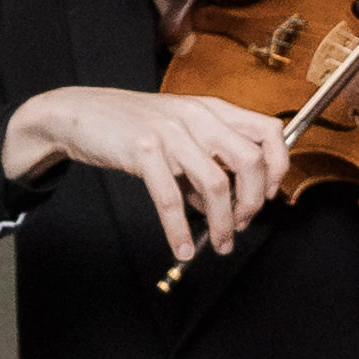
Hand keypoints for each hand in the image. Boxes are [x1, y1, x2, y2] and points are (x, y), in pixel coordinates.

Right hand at [4, 84, 295, 263]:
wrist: (81, 113)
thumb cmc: (132, 126)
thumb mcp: (178, 137)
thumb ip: (203, 167)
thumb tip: (222, 209)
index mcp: (213, 110)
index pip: (269, 131)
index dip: (278, 167)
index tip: (269, 195)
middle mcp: (198, 116)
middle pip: (251, 160)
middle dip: (254, 201)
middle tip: (243, 223)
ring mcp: (171, 131)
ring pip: (216, 184)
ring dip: (223, 223)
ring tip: (221, 243)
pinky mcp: (144, 150)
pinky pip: (170, 199)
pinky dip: (179, 230)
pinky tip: (183, 248)